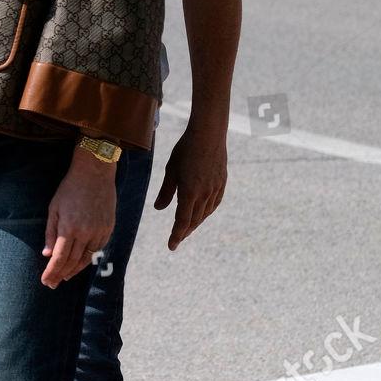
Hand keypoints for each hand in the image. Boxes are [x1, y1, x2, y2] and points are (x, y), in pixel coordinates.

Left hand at [41, 146, 116, 288]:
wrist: (94, 172)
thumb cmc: (70, 188)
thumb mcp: (54, 208)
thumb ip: (51, 233)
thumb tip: (47, 255)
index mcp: (69, 227)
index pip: (59, 258)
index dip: (52, 272)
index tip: (46, 281)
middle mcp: (85, 232)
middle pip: (73, 262)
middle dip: (61, 275)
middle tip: (53, 284)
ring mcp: (99, 231)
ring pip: (87, 258)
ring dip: (75, 270)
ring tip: (66, 276)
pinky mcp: (109, 228)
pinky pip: (98, 249)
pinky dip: (89, 258)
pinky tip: (81, 262)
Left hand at [153, 120, 227, 249]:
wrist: (209, 134)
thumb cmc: (185, 149)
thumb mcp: (171, 170)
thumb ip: (166, 191)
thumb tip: (159, 209)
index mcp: (190, 192)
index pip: (182, 221)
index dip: (176, 235)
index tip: (171, 246)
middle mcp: (204, 194)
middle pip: (194, 220)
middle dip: (184, 232)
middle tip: (177, 239)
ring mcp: (215, 189)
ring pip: (205, 213)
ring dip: (195, 223)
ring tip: (187, 229)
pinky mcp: (222, 183)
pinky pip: (214, 204)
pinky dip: (206, 212)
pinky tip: (202, 213)